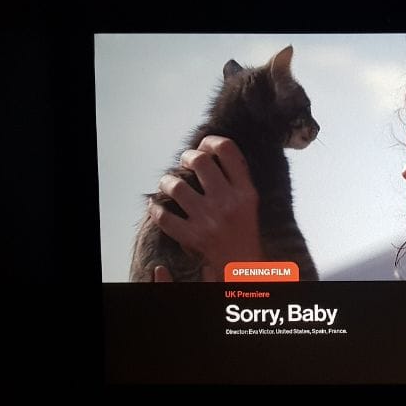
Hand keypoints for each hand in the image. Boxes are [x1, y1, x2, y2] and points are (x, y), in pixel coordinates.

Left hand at [149, 135, 263, 281]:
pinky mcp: (193, 237)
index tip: (204, 146)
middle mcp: (228, 203)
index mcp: (245, 191)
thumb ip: (235, 176)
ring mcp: (208, 220)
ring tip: (169, 184)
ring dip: (167, 181)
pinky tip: (157, 207)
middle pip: (199, 161)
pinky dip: (156, 209)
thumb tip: (207, 149)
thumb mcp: (250, 200)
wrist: (243, 265)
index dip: (211, 141)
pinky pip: (164, 217)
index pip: (227, 150)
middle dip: (186, 157)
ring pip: (176, 185)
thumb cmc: (244, 230)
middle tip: (184, 162)